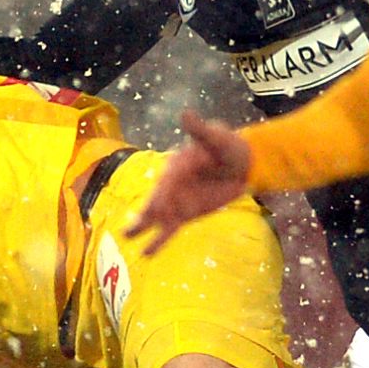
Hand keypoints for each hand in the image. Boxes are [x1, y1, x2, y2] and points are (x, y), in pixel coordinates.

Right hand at [125, 111, 254, 252]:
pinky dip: (158, 241)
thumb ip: (200, 130)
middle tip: (128, 228)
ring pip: (156, 217)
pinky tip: (146, 254)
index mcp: (176, 166)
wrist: (242, 164)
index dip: (161, 195)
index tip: (155, 206)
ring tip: (126, 237)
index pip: (166, 182)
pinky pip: (168, 230)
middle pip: (155, 201)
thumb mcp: (216, 138)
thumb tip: (186, 113)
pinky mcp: (185, 214)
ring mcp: (177, 201)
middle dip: (145, 213)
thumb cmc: (228, 147)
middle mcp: (172, 185)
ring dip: (142, 227)